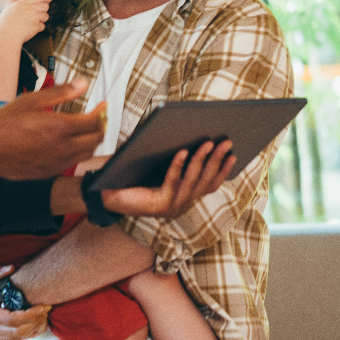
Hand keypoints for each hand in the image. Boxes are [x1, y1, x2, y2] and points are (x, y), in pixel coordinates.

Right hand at [0, 0, 51, 46]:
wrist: (5, 35)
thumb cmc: (5, 24)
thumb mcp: (10, 10)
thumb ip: (21, 6)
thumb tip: (29, 6)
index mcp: (22, 3)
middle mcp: (30, 8)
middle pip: (45, 6)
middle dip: (44, 10)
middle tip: (39, 15)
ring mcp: (34, 17)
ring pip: (46, 16)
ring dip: (41, 20)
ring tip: (32, 24)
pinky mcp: (36, 26)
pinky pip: (43, 26)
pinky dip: (39, 29)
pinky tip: (31, 30)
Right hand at [0, 79, 105, 183]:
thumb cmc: (3, 126)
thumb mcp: (31, 101)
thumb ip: (60, 93)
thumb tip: (81, 84)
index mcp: (60, 128)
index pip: (94, 121)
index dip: (102, 111)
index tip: (102, 105)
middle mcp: (63, 148)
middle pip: (96, 139)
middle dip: (102, 126)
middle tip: (99, 117)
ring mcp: (58, 162)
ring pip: (88, 153)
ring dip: (92, 141)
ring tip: (88, 130)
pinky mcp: (50, 171)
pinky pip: (74, 163)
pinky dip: (79, 152)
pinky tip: (71, 144)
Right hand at [0, 265, 49, 339]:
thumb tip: (12, 268)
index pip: (11, 319)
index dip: (31, 315)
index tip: (43, 306)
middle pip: (17, 332)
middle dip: (35, 322)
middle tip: (47, 309)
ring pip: (16, 339)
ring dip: (33, 329)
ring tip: (43, 315)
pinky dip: (26, 333)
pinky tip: (35, 322)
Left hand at [102, 139, 234, 218]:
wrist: (106, 194)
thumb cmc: (131, 177)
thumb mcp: (157, 166)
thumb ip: (175, 157)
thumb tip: (189, 133)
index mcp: (184, 196)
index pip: (210, 184)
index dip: (223, 170)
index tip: (233, 153)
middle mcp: (182, 204)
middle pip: (205, 181)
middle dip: (218, 160)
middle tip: (227, 142)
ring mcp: (172, 207)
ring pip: (193, 181)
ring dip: (202, 161)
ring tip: (209, 143)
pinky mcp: (160, 206)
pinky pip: (173, 183)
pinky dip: (178, 167)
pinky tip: (181, 151)